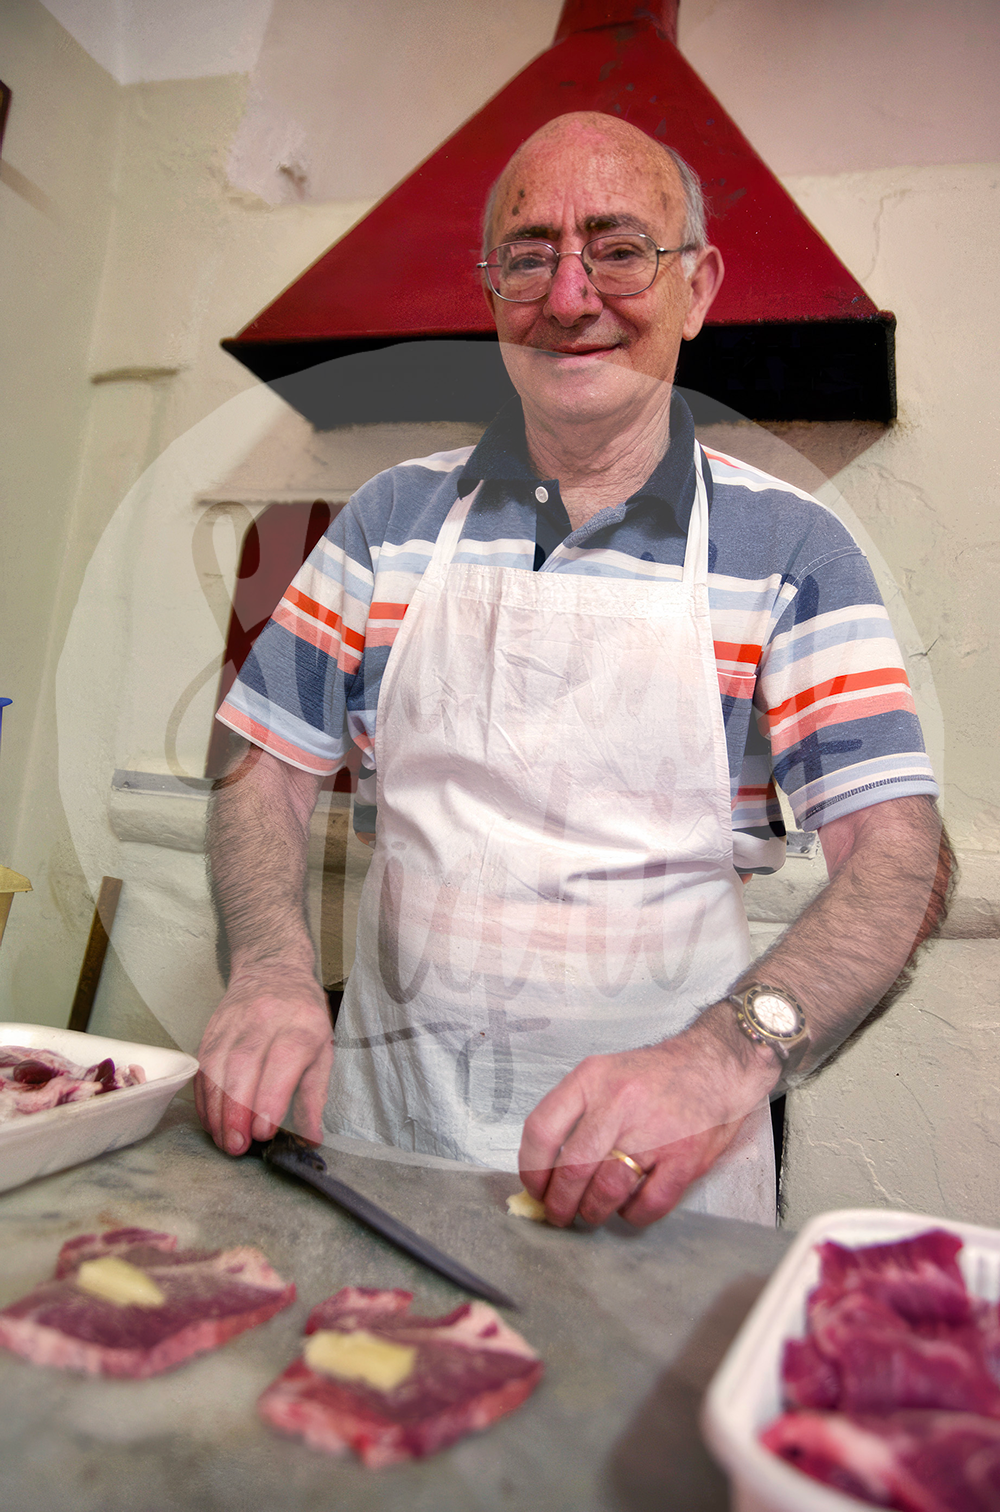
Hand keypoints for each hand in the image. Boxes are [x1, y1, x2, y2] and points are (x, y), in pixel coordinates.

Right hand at [194, 968, 333, 1156]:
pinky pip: (202, 1066)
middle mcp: (264, 1020)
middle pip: (243, 1065)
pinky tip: (210, 1119)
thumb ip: (315, 1094)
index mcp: (300, 1024)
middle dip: (236, 1111)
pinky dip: (203, 1097)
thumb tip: (311, 1138)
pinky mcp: (212, 1029)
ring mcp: (233, 1022)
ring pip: (217, 1067)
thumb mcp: (323, 1048)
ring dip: (216, 1109)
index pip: (283, 1061)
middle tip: (237, 1146)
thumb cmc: (302, 1015)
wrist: (273, 968)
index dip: (270, 1098)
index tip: (263, 1132)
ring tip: (222, 1140)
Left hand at [518, 1012, 776, 1227]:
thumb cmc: (655, 1076)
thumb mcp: (606, 1073)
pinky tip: (629, 1208)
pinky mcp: (684, 1158)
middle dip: (559, 1203)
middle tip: (558, 1214)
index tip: (534, 1187)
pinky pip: (647, 1204)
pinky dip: (632, 1215)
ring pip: (606, 1190)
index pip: (542, 1129)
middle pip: (573, 1169)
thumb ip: (576, 1112)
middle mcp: (619, 1102)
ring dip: (593, 1212)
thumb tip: (545, 1168)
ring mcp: (654, 1132)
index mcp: (592, 1078)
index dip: (532, 1169)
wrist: (716, 1065)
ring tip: (591, 1214)